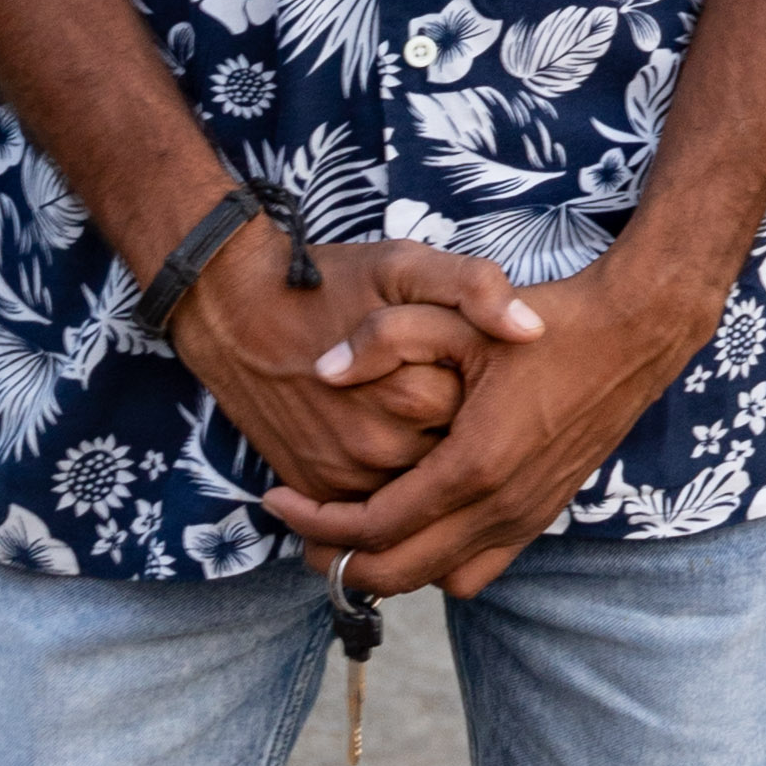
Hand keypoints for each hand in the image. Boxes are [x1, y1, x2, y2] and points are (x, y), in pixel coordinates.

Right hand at [171, 226, 541, 516]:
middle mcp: (381, 448)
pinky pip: (373, 499)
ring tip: (397, 404)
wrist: (233, 310)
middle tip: (425, 379)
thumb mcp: (404, 266)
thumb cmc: (327, 283)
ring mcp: (346, 476)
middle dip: (450, 423)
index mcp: (416, 395)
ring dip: (418, 452)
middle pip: (452, 453)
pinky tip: (376, 430)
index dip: (473, 383)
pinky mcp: (317, 490)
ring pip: (415, 483)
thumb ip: (475, 288)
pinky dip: (384, 474)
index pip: (482, 413)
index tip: (455, 358)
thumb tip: (532, 331)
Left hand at [264, 250, 709, 601]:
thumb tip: (322, 372)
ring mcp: (527, 518)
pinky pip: (477, 570)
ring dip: (388, 568)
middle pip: (397, 574)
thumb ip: (381, 337)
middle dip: (337, 562)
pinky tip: (415, 523)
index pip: (374, 527)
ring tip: (351, 534)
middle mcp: (502, 508)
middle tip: (298, 534)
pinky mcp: (542, 516)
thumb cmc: (545, 322)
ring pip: (438, 581)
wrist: (634, 333)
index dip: (315, 521)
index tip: (278, 497)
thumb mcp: (455, 314)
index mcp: (473, 466)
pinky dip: (436, 563)